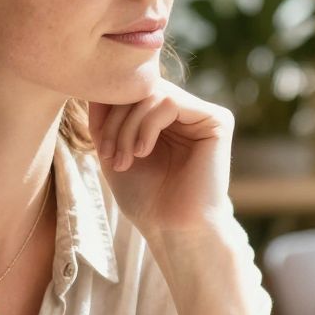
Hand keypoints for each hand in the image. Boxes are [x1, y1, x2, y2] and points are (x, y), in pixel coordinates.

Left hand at [89, 82, 234, 239]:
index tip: (100, 149)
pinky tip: (143, 152)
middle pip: (141, 89)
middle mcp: (186, 113)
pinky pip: (170, 102)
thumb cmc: (146, 199)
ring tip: (124, 159)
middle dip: (116, 121)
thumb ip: (106, 118)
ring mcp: (202, 115)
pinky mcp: (217, 120)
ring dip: (128, 126)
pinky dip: (147, 125)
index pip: (133, 91)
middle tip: (109, 156)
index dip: (108, 111)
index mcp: (165, 119)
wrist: (173, 230)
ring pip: (153, 93)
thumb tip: (97, 84)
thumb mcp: (114, 151)